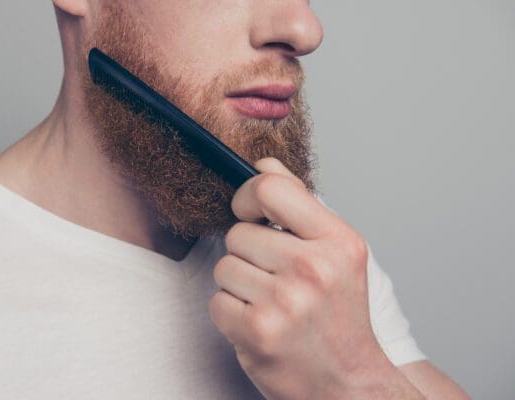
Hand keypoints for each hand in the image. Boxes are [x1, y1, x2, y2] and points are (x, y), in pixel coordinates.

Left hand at [208, 157, 392, 399]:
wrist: (348, 383)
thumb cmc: (340, 318)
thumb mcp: (337, 255)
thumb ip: (300, 205)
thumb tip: (264, 164)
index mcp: (338, 242)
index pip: (271, 187)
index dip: (248, 195)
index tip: (250, 212)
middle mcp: (313, 269)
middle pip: (237, 233)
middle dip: (247, 253)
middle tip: (274, 277)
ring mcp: (284, 302)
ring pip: (223, 266)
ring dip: (238, 284)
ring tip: (270, 303)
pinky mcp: (257, 332)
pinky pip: (216, 300)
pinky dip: (231, 312)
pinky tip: (259, 323)